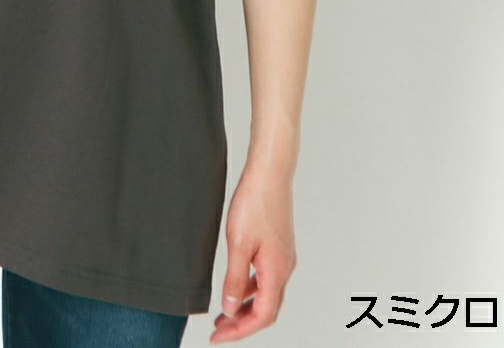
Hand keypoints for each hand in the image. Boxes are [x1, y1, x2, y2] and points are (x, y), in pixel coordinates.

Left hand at [209, 167, 296, 341]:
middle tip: (220, 331)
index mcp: (276, 271)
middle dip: (243, 323)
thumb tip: (230, 308)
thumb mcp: (238, 243)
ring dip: (245, 306)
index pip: (261, 316)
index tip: (219, 337)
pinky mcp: (278, 246)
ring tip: (223, 313)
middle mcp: (284, 268)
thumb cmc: (255, 203)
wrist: (270, 173)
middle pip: (266, 309)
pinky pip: (265, 277)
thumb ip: (234, 278)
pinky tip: (235, 284)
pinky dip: (250, 288)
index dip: (240, 331)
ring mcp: (283, 257)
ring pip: (266, 293)